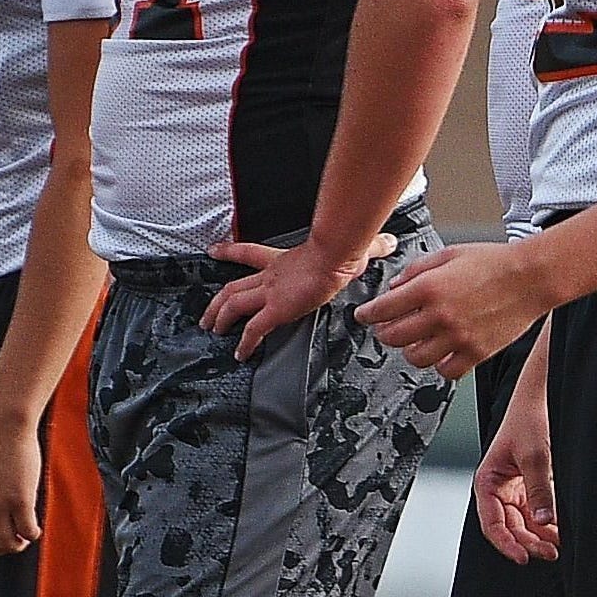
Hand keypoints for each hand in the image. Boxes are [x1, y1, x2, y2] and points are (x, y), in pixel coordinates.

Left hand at [204, 231, 372, 357]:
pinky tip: (241, 354)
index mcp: (282, 261)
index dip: (229, 251)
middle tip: (207, 314)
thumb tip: (389, 242)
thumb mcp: (353, 247)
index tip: (214, 251)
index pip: (248, 253)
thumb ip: (369, 246)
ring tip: (213, 330)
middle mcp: (271, 277)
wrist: (336, 255)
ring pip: (234, 305)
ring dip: (220, 318)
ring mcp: (271, 293)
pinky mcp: (277, 309)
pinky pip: (254, 329)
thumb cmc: (342, 250)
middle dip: (216, 302)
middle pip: (233, 287)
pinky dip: (245, 342)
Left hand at [358, 239, 549, 379]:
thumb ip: (416, 272)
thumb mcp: (448, 254)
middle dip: (385, 332)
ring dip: (411, 349)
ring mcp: (458, 337)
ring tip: (417, 340)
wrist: (530, 277)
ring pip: (415, 358)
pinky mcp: (476, 353)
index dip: (367, 314)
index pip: (382, 309)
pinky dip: (440, 364)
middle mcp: (440, 316)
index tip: (364, 316)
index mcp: (429, 288)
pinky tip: (442, 352)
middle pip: (393, 337)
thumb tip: (395, 289)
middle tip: (388, 328)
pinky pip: (446, 371)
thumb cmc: (494, 262)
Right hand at [474, 385, 557, 562]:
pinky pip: (537, 513)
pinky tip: (560, 531)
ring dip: (539, 536)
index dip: (507, 543)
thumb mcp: (535, 455)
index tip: (523, 556)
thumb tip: (543, 520)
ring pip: (524, 524)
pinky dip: (548, 524)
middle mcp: (499, 489)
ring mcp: (515, 490)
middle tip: (550, 552)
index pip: (492, 523)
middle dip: (528, 542)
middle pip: (510, 527)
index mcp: (487, 482)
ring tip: (558, 545)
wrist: (541, 398)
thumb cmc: (527, 418)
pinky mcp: (532, 488)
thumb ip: (539, 490)